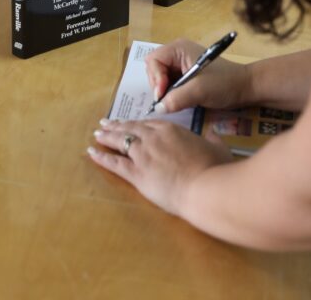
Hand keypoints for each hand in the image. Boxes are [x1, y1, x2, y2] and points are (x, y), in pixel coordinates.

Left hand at [89, 118, 232, 216]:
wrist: (206, 188)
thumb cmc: (215, 169)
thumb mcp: (218, 149)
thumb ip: (212, 140)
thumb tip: (214, 135)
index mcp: (171, 130)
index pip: (148, 123)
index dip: (136, 123)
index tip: (129, 122)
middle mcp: (153, 137)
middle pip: (130, 128)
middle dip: (116, 126)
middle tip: (105, 123)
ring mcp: (143, 154)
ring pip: (120, 141)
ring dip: (107, 136)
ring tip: (97, 133)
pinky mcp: (137, 174)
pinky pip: (115, 163)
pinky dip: (102, 157)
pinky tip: (92, 152)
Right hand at [146, 38, 250, 113]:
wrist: (245, 88)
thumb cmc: (224, 84)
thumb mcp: (199, 91)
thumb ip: (176, 99)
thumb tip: (157, 108)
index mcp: (179, 48)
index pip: (153, 60)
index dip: (155, 78)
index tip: (162, 95)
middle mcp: (177, 53)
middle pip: (154, 67)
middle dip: (157, 84)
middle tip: (167, 99)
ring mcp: (181, 63)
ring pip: (160, 76)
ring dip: (164, 90)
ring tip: (174, 100)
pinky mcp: (185, 74)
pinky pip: (169, 82)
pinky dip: (170, 92)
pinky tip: (179, 100)